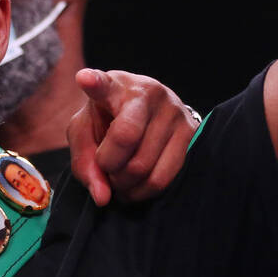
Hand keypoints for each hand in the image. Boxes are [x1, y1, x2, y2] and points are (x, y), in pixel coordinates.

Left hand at [66, 69, 199, 205]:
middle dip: (109, 168)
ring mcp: (174, 110)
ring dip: (126, 185)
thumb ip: (84, 163)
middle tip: (107, 171)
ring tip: (119, 179)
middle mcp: (148, 92)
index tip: (85, 79)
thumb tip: (103, 197)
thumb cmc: (108, 122)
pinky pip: (165, 178)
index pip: (103, 83)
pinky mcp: (193, 132)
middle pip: (125, 139)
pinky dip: (144, 191)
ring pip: (146, 165)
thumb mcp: (85, 134)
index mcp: (114, 85)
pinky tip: (136, 185)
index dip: (94, 82)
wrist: (148, 115)